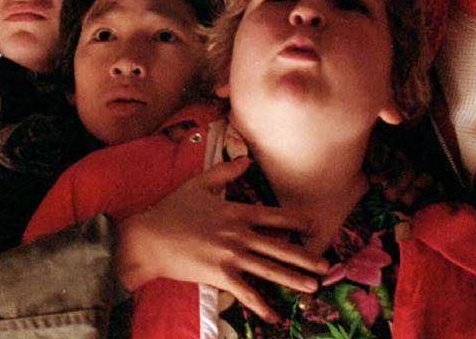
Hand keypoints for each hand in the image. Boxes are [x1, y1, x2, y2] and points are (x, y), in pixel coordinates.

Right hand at [114, 157, 328, 322]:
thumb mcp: (199, 184)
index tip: (314, 225)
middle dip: (305, 256)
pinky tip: (274, 316)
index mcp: (235, 211)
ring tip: (313, 287)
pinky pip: (246, 292)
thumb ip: (225, 171)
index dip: (295, 221)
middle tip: (327, 265)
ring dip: (293, 279)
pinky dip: (261, 305)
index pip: (273, 216)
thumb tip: (246, 160)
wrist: (149, 238)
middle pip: (279, 246)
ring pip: (269, 269)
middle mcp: (239, 234)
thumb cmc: (172, 209)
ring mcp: (231, 256)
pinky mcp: (220, 275)